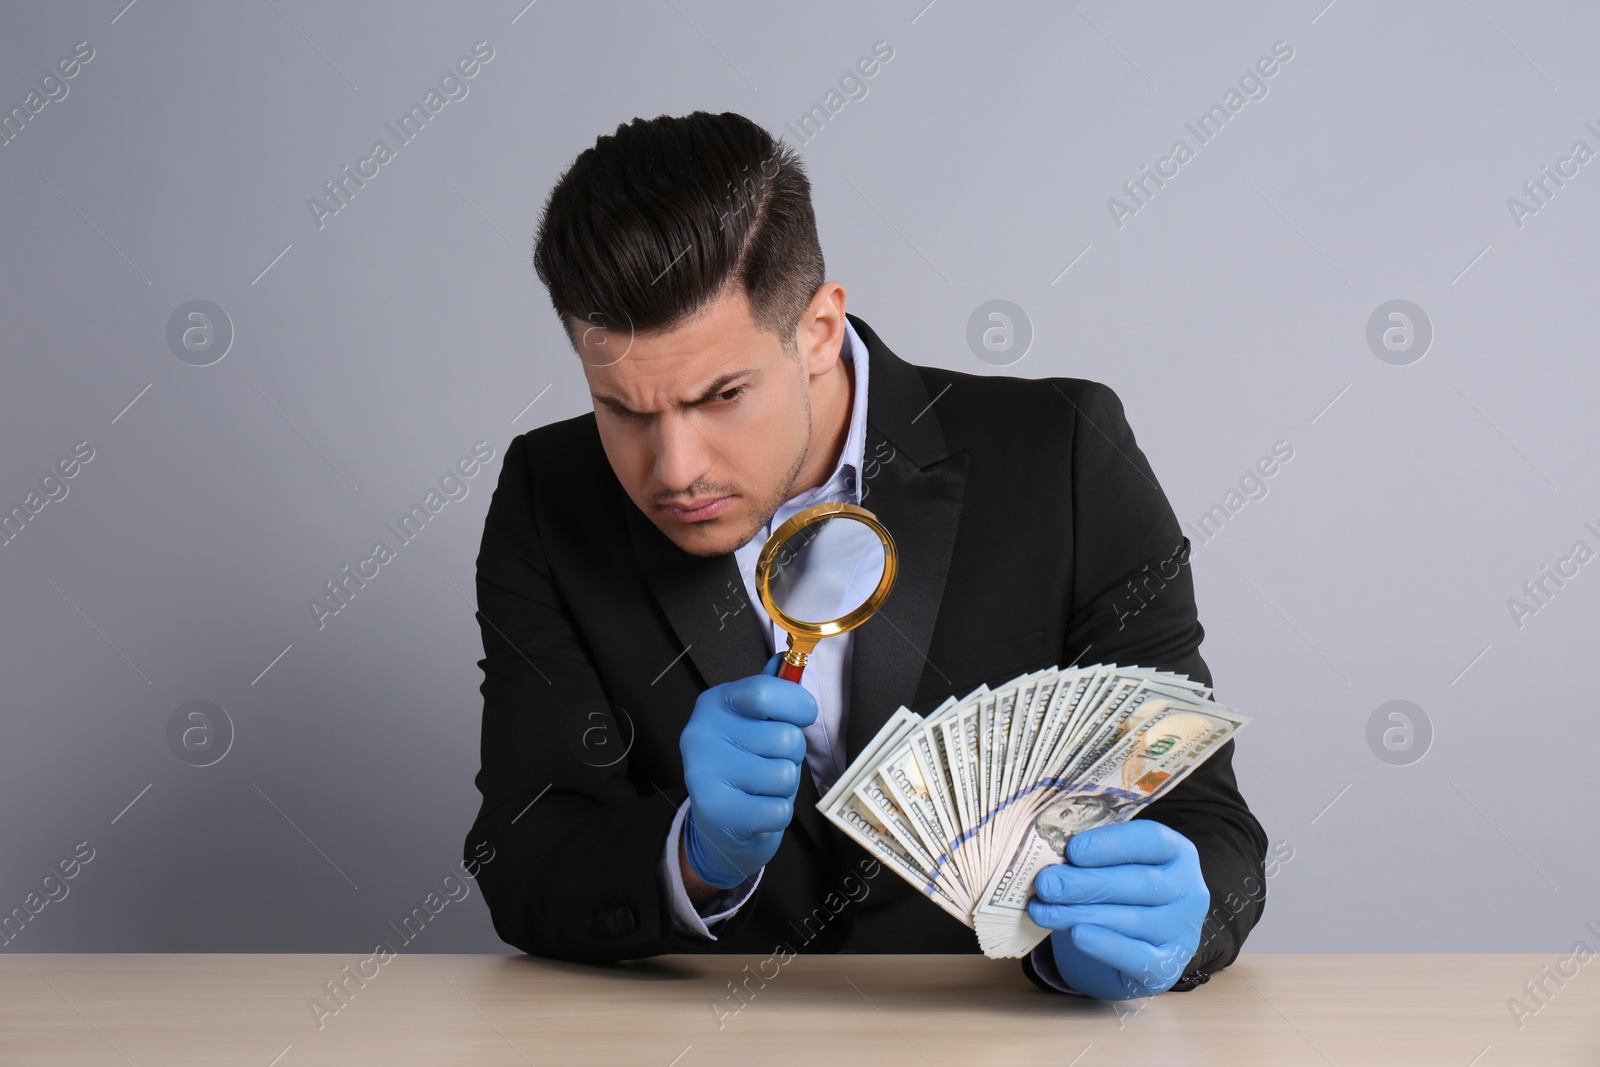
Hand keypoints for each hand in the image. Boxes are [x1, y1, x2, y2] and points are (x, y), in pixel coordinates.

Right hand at [680, 653, 817, 888]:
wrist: (716, 823)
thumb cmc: (743, 763)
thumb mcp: (750, 721)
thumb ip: (769, 690)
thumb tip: (785, 658)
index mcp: (714, 702)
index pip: (766, 691)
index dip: (798, 704)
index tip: (804, 715)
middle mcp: (702, 733)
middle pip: (785, 737)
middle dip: (792, 755)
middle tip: (771, 761)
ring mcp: (704, 772)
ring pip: (785, 774)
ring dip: (785, 786)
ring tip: (763, 787)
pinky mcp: (715, 810)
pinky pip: (778, 809)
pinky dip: (778, 813)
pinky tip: (758, 809)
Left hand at [1026, 819, 1207, 999]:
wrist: (1128, 936)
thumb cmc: (1114, 884)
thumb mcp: (1109, 860)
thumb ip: (1089, 852)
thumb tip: (1048, 849)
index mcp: (1177, 852)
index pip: (1152, 840)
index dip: (1112, 844)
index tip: (1072, 850)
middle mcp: (1189, 890)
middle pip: (1141, 884)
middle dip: (1087, 884)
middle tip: (1046, 883)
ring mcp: (1183, 931)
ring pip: (1136, 921)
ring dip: (1084, 915)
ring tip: (1043, 910)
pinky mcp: (1169, 966)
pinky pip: (1140, 959)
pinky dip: (1108, 947)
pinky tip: (1078, 935)